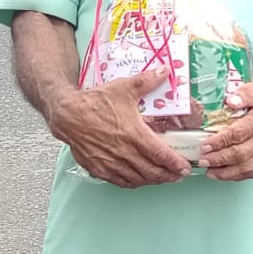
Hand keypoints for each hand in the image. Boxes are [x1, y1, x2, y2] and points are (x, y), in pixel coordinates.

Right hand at [49, 68, 190, 188]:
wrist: (67, 115)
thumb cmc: (95, 102)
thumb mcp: (123, 88)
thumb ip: (147, 81)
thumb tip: (165, 71)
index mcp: (133, 134)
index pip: (160, 155)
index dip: (175, 164)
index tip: (185, 168)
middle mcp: (123, 153)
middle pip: (151, 172)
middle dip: (168, 176)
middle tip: (178, 175)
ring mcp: (110, 164)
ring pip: (138, 179)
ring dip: (152, 181)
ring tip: (163, 177)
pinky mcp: (99, 169)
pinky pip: (121, 182)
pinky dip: (134, 182)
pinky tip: (140, 178)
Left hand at [197, 80, 252, 180]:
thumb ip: (245, 92)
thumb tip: (230, 101)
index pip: (238, 133)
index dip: (220, 141)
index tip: (205, 145)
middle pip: (242, 153)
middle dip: (219, 159)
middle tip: (203, 160)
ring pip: (249, 166)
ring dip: (227, 172)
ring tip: (211, 172)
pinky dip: (241, 176)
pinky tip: (228, 174)